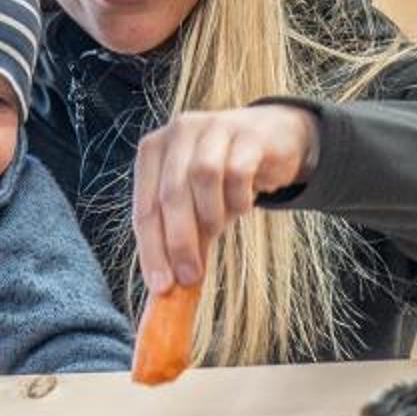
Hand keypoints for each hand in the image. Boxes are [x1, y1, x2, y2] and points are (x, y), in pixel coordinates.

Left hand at [133, 104, 321, 292]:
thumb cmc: (224, 179)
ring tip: (218, 230)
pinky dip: (239, 199)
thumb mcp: (196, 207)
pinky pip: (239, 172)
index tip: (161, 287)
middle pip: (171, 194)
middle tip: (190, 276)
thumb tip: (170, 285)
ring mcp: (213, 128)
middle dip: (179, 241)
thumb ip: (180, 236)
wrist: (271, 140)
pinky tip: (243, 207)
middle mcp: (179, 133)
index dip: (151, 250)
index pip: (145, 207)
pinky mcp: (247, 134)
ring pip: (204, 177)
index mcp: (154, 151)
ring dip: (210, 216)